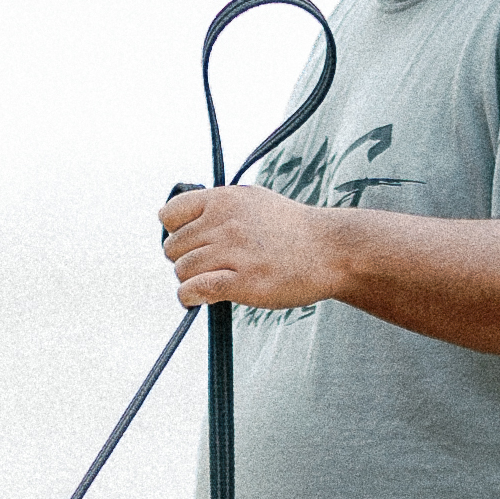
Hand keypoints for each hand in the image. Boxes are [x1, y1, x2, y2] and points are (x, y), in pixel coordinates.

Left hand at [161, 184, 345, 312]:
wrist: (330, 250)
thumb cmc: (294, 230)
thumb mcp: (253, 201)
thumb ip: (219, 208)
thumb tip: (189, 222)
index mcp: (225, 199)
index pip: (170, 214)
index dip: (175, 232)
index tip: (190, 242)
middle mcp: (225, 222)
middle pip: (173, 247)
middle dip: (185, 260)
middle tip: (206, 267)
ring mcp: (233, 251)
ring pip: (182, 270)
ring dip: (190, 281)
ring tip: (210, 282)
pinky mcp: (242, 280)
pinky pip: (195, 289)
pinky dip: (190, 297)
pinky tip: (198, 299)